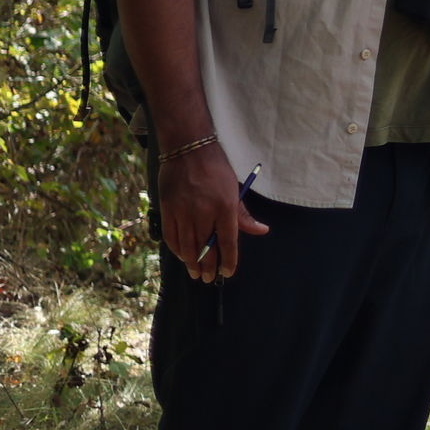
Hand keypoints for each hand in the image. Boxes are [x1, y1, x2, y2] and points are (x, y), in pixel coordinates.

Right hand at [157, 141, 268, 281]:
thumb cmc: (217, 169)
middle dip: (207, 266)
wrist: (189, 150)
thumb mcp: (235, 190)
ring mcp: (183, 212)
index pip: (227, 242)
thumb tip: (262, 231)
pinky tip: (182, 256)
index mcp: (224, 207)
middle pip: (205, 248)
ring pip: (187, 245)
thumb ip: (244, 215)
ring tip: (195, 274)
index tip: (228, 273)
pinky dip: (176, 249)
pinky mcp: (167, 209)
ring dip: (191, 262)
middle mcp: (203, 212)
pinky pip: (171, 236)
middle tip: (208, 279)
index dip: (228, 260)